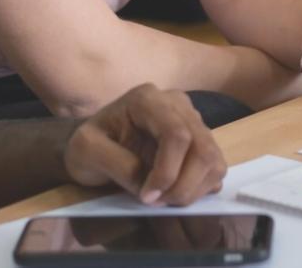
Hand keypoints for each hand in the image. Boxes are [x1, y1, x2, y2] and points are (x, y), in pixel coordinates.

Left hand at [62, 84, 226, 206]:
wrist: (95, 144)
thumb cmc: (89, 144)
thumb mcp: (86, 151)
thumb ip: (117, 165)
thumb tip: (149, 185)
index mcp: (148, 99)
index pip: (176, 134)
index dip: (168, 171)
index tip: (147, 197)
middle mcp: (177, 104)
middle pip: (202, 147)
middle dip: (183, 185)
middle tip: (157, 203)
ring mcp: (193, 121)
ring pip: (213, 159)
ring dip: (193, 189)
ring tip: (164, 199)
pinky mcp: (201, 140)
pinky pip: (215, 167)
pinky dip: (200, 187)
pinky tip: (174, 191)